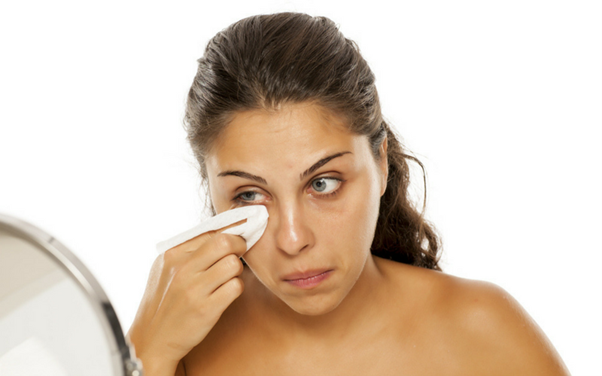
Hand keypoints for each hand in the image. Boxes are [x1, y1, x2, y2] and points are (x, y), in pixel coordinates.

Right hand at [127, 222, 246, 374]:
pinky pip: (236, 287)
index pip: (210, 231)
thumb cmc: (164, 302)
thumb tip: (220, 232)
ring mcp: (194, 289)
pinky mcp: (206, 308)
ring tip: (228, 277)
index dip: (229, 232)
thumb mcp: (166, 270)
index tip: (237, 237)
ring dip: (237, 270)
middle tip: (239, 253)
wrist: (153, 340)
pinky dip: (236, 288)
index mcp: (172, 256)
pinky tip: (227, 293)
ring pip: (234, 264)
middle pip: (225, 242)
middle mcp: (182, 269)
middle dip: (239, 245)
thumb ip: (188, 251)